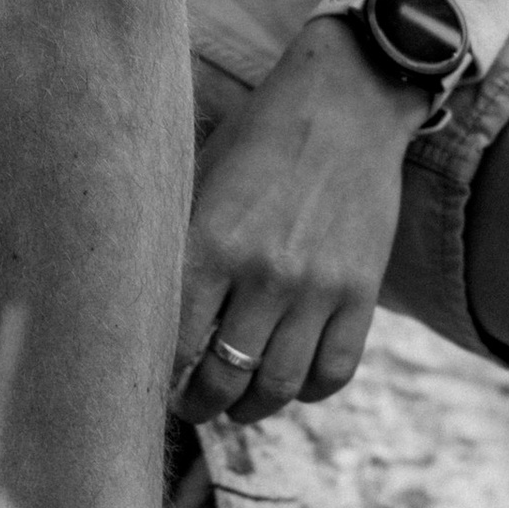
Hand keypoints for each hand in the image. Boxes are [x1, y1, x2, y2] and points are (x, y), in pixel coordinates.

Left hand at [171, 21, 418, 428]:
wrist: (348, 99)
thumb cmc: (259, 135)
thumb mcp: (203, 179)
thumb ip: (182, 247)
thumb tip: (147, 315)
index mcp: (212, 241)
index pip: (175, 346)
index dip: (158, 379)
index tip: (150, 384)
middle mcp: (264, 272)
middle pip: (224, 378)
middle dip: (200, 404)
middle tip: (191, 405)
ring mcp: (318, 286)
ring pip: (279, 386)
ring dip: (251, 408)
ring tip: (237, 404)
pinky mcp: (361, 290)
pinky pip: (334, 370)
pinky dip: (309, 391)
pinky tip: (292, 382)